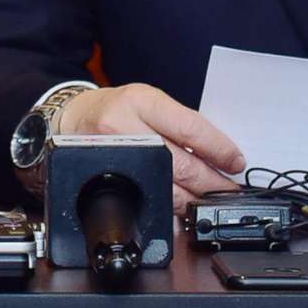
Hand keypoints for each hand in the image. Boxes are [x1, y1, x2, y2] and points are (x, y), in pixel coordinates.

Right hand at [55, 83, 246, 215]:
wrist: (71, 119)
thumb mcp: (148, 102)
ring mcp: (112, 153)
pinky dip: (170, 205)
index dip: (219, 150)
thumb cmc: (115, 109)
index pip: (191, 128)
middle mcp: (124, 125)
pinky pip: (146, 196)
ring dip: (193, 198)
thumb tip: (219, 154)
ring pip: (164, 186)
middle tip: (228, 189)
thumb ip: (180, 124)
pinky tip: (182, 206)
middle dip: (211, 181)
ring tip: (209, 199)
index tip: (236, 162)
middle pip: (180, 162)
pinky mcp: (105, 175)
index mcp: (142, 101)